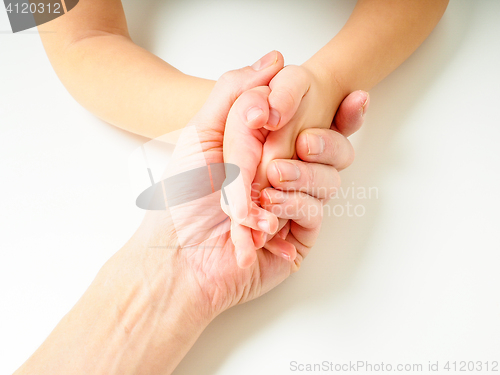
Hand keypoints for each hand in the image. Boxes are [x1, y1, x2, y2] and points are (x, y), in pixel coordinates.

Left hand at [134, 54, 368, 321]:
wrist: (176, 253)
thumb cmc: (183, 194)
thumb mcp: (201, 131)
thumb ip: (235, 91)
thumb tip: (274, 59)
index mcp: (269, 146)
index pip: (318, 121)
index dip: (343, 111)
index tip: (355, 98)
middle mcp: (287, 172)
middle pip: (336, 149)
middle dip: (329, 142)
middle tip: (306, 141)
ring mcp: (294, 203)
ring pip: (331, 179)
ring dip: (304, 174)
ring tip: (272, 177)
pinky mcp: (298, 234)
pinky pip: (315, 211)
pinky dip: (294, 203)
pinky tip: (268, 206)